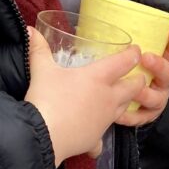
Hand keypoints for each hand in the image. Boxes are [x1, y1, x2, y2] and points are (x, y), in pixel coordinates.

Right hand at [24, 27, 144, 166]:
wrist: (42, 136)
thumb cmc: (46, 99)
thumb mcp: (42, 71)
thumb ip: (39, 50)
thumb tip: (30, 31)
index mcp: (99, 77)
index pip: (125, 61)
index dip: (133, 54)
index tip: (136, 51)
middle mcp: (109, 97)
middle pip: (135, 86)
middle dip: (138, 80)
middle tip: (135, 76)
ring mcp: (105, 118)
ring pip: (125, 108)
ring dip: (125, 102)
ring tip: (119, 98)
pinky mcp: (96, 138)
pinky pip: (102, 137)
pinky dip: (99, 136)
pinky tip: (92, 134)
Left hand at [115, 25, 168, 127]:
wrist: (118, 106)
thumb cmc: (122, 76)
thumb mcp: (126, 62)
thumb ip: (123, 51)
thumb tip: (102, 28)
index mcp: (159, 66)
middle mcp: (161, 82)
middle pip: (167, 73)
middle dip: (158, 65)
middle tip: (146, 58)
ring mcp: (156, 99)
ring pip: (156, 97)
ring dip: (145, 93)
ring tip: (134, 91)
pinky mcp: (147, 116)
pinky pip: (141, 117)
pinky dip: (130, 115)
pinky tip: (119, 113)